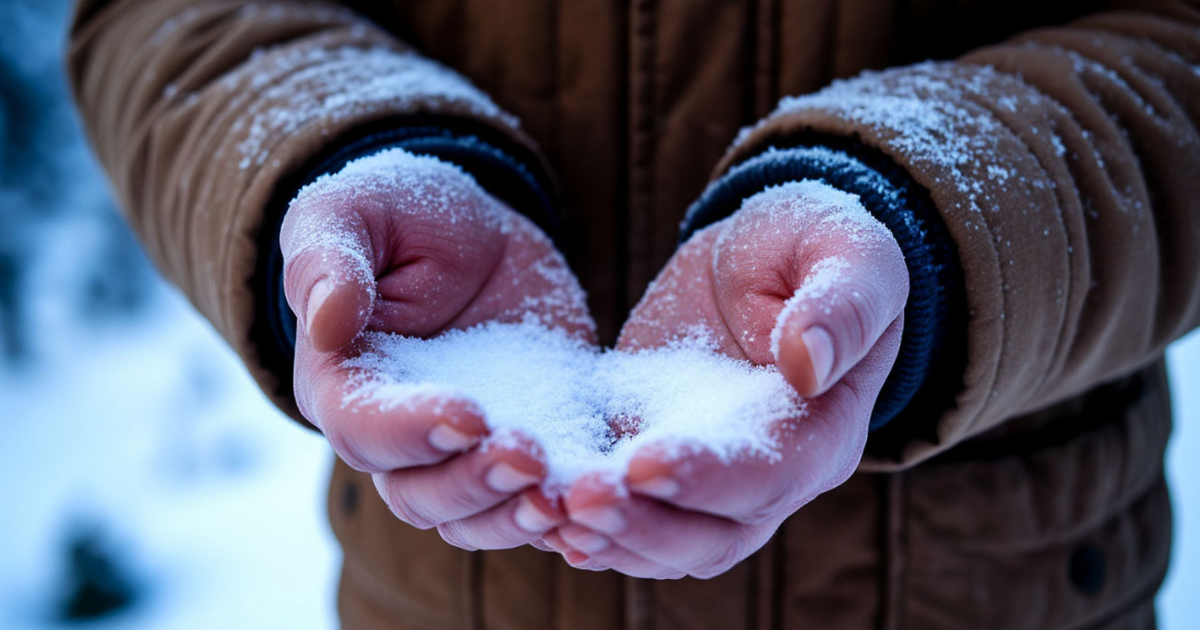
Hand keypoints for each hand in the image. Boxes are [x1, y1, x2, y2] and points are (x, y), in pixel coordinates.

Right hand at [281, 150, 591, 550]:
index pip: (362, 428)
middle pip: (420, 493)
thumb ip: (327, 259)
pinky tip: (602, 504)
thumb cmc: (400, 217)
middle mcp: (396, 439)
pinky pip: (536, 505)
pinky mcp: (528, 451)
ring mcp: (462, 456)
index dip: (411, 430)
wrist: (478, 238)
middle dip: (475, 482)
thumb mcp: (354, 213)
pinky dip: (565, 518)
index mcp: (343, 385)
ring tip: (565, 496)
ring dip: (516, 515)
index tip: (467, 414)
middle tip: (529, 456)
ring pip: (476, 517)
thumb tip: (326, 321)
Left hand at [545, 182, 907, 577]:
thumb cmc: (818, 251)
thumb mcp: (849, 254)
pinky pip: (623, 514)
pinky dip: (584, 522)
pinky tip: (536, 512)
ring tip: (548, 512)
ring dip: (609, 536)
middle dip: (645, 524)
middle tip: (579, 500)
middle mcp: (769, 477)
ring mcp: (707, 480)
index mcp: (822, 431)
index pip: (771, 474)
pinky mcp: (650, 459)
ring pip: (664, 542)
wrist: (762, 263)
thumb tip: (808, 364)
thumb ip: (840, 305)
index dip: (709, 476)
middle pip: (712, 533)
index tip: (646, 462)